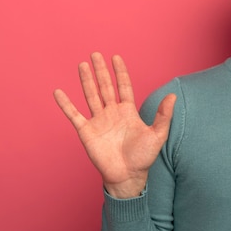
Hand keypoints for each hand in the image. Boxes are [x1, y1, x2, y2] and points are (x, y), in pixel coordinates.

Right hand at [53, 52, 175, 198]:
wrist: (128, 176)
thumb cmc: (143, 157)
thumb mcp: (157, 135)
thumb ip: (163, 116)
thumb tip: (172, 96)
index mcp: (128, 112)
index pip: (123, 86)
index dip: (120, 72)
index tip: (116, 57)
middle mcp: (112, 113)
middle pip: (105, 86)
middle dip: (101, 71)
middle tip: (95, 54)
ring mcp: (98, 121)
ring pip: (90, 96)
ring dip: (86, 81)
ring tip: (82, 64)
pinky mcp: (86, 132)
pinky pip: (74, 115)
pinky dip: (66, 104)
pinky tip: (58, 92)